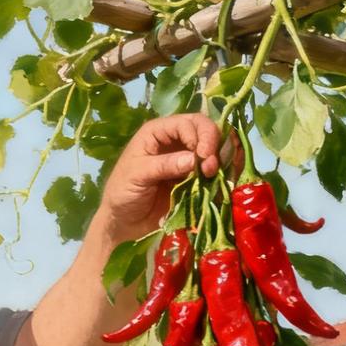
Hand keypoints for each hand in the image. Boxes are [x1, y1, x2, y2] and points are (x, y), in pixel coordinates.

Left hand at [101, 114, 227, 241]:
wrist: (123, 222)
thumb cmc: (122, 193)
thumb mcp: (138, 175)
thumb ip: (165, 165)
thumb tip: (194, 159)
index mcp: (159, 132)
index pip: (189, 123)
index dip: (201, 136)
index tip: (203, 158)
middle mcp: (176, 140)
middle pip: (206, 130)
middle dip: (213, 145)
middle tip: (211, 168)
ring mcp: (187, 159)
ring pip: (214, 148)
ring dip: (221, 159)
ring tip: (216, 175)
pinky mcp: (194, 178)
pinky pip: (214, 170)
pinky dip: (223, 173)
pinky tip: (223, 180)